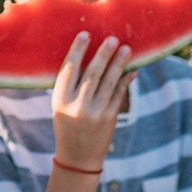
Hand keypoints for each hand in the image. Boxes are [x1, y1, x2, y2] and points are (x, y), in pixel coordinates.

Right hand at [51, 32, 131, 174]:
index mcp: (60, 100)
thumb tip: (88, 56)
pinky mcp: (109, 118)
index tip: (85, 34)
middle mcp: (77, 106)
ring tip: (126, 49)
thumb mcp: (61, 106)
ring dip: (118, 64)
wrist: (78, 157)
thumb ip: (70, 85)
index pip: (68, 70)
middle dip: (103, 55)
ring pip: (108, 83)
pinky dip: (126, 81)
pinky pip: (119, 95)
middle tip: (112, 38)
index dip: (77, 51)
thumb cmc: (67, 125)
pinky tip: (132, 70)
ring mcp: (95, 113)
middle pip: (91, 74)